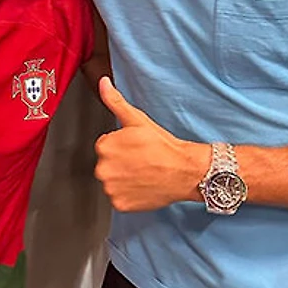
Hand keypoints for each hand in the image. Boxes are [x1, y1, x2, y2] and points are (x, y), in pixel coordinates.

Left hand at [95, 77, 204, 210]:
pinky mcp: (120, 204)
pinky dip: (128, 194)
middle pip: (107, 165)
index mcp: (104, 147)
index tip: (136, 148)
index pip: (105, 146)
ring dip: (124, 179)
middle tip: (141, 160)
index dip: (122, 146)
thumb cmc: (163, 146)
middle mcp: (103, 169)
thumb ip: (115, 101)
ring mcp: (111, 189)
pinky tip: (142, 186)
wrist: (185, 171)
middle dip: (120, 162)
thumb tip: (103, 83)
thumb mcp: (137, 119)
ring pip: (112, 182)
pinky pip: (119, 198)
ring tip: (143, 172)